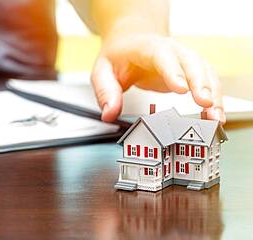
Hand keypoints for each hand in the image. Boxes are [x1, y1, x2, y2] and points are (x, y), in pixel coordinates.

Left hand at [91, 33, 225, 123]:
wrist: (132, 41)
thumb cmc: (119, 56)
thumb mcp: (102, 72)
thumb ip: (105, 92)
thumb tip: (109, 114)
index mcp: (147, 48)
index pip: (162, 55)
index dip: (173, 71)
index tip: (180, 88)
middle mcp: (171, 50)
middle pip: (191, 62)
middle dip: (200, 83)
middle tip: (205, 104)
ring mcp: (183, 60)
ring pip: (205, 72)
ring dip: (214, 95)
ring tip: (216, 118)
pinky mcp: (191, 71)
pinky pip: (208, 82)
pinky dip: (215, 99)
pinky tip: (216, 117)